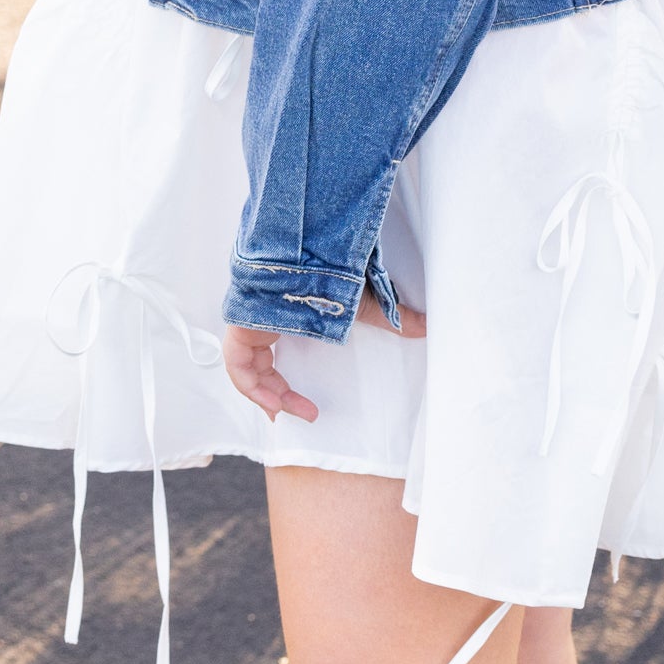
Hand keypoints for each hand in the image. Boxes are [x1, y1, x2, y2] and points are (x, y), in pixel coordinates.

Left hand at [223, 289, 425, 428]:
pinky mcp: (241, 323)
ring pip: (245, 366)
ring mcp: (247, 319)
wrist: (309, 250)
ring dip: (264, 393)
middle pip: (257, 363)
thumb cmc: (333, 269)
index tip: (301, 402)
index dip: (279, 381)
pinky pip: (237, 364)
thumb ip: (391, 318)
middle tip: (299, 411)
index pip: (269, 352)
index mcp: (282, 312)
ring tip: (283, 413)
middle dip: (274, 392)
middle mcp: (259, 316)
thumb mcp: (363, 303)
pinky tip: (271, 403)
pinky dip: (251, 386)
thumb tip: (425, 326)